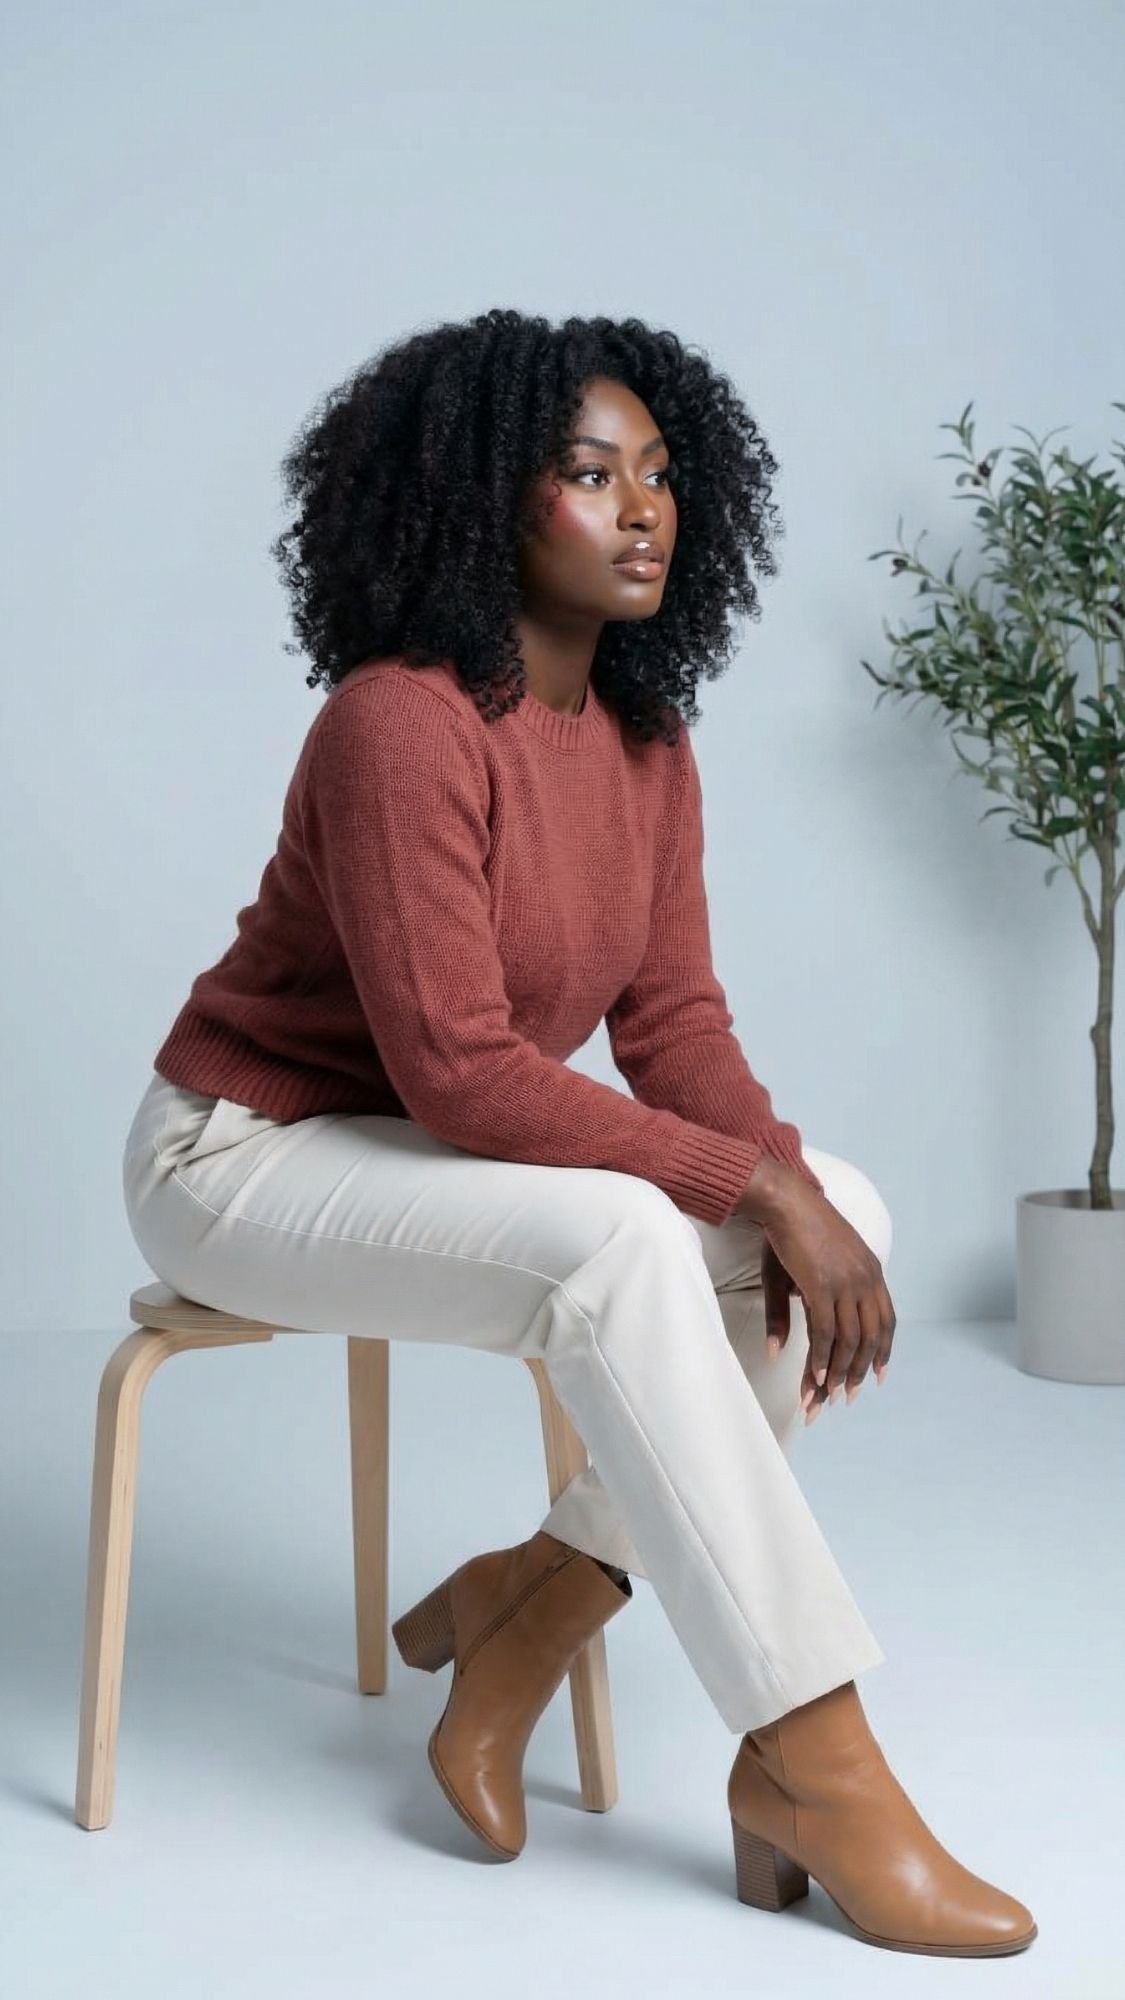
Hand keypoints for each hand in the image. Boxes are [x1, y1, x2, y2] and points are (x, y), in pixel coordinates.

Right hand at [759, 1180, 895, 1422]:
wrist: (784, 1199)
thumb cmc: (792, 1231)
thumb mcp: (802, 1273)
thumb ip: (794, 1314)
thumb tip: (778, 1352)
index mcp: (871, 1272)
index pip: (886, 1320)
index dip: (883, 1351)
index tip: (879, 1377)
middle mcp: (865, 1279)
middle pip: (870, 1337)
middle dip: (859, 1371)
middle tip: (848, 1397)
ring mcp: (845, 1283)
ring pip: (849, 1340)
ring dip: (838, 1372)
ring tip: (827, 1397)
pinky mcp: (822, 1286)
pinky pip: (825, 1332)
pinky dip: (822, 1357)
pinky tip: (815, 1377)